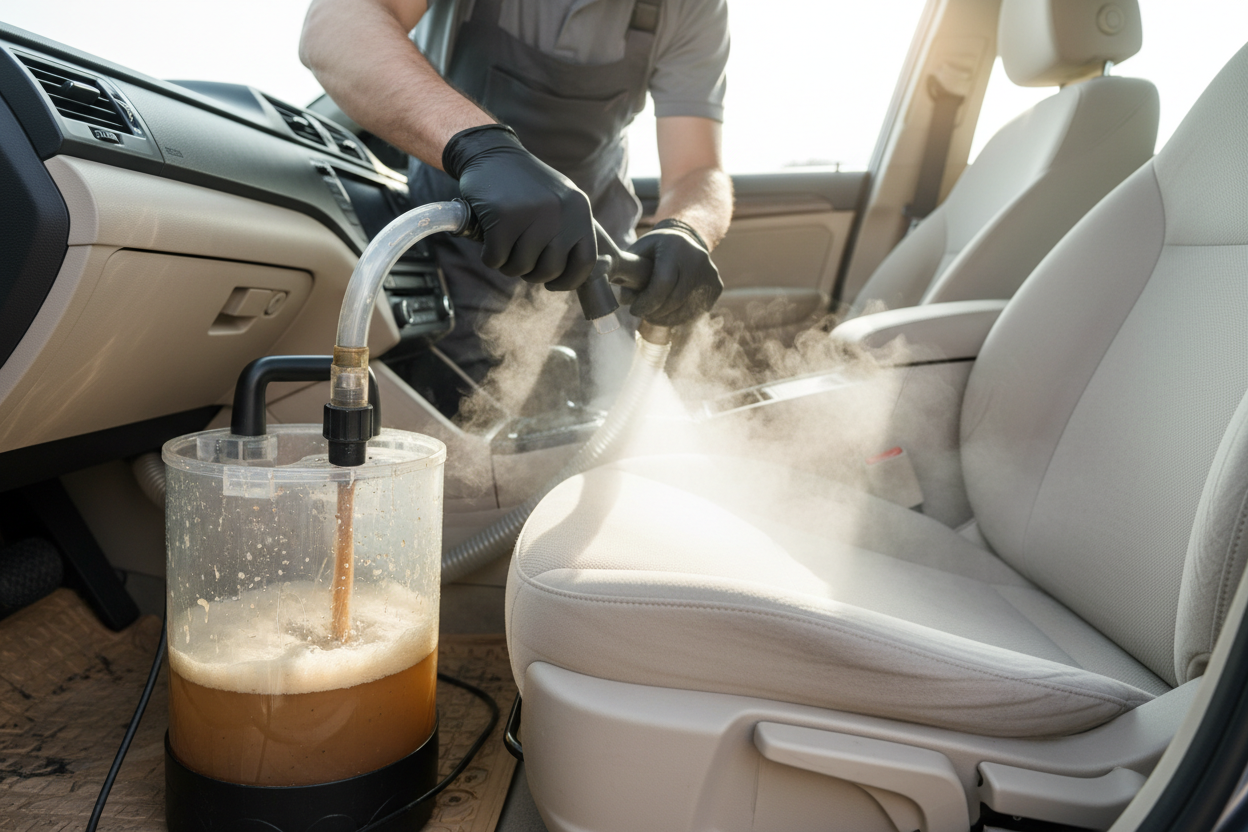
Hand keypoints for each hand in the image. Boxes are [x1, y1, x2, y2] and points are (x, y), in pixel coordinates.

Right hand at [443, 125, 596, 290]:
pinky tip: (489, 240)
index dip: (568, 281)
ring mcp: (533, 212)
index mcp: (580, 209)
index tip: (552, 283)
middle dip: (532, 274)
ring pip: (521, 267)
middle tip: (520, 260)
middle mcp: (561, 211)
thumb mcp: (560, 202)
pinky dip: (490, 256)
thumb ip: (570, 232)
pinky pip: (497, 258)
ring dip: (508, 265)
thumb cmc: (525, 186)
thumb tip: (575, 276)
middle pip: (550, 270)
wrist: (491, 153)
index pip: (585, 262)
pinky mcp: (503, 216)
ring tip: (504, 246)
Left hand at [624, 222, 722, 325]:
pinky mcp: (716, 287)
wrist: (685, 239)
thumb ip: (629, 273)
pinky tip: (667, 313)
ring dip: (666, 319)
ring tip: (652, 316)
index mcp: (676, 247)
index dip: (647, 301)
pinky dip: (679, 317)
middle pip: (675, 299)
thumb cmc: (656, 249)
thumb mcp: (639, 252)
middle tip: (642, 314)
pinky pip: (696, 311)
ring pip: (686, 310)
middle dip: (655, 312)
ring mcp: (710, 274)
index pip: (664, 282)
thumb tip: (625, 300)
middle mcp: (698, 259)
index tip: (634, 310)